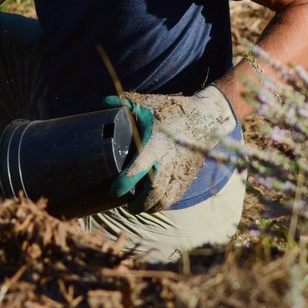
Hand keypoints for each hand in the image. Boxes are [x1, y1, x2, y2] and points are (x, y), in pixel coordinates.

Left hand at [107, 85, 237, 212]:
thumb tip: (101, 101)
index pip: (139, 167)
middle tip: (127, 205)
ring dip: (151, 206)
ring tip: (140, 207)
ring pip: (166, 198)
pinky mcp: (188, 175)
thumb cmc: (172, 110)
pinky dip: (164, 203)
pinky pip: (176, 196)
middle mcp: (169, 160)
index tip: (114, 191)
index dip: (125, 182)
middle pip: (154, 191)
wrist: (206, 117)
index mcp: (156, 143)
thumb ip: (123, 103)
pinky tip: (155, 203)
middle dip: (138, 203)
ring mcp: (180, 170)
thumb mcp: (148, 103)